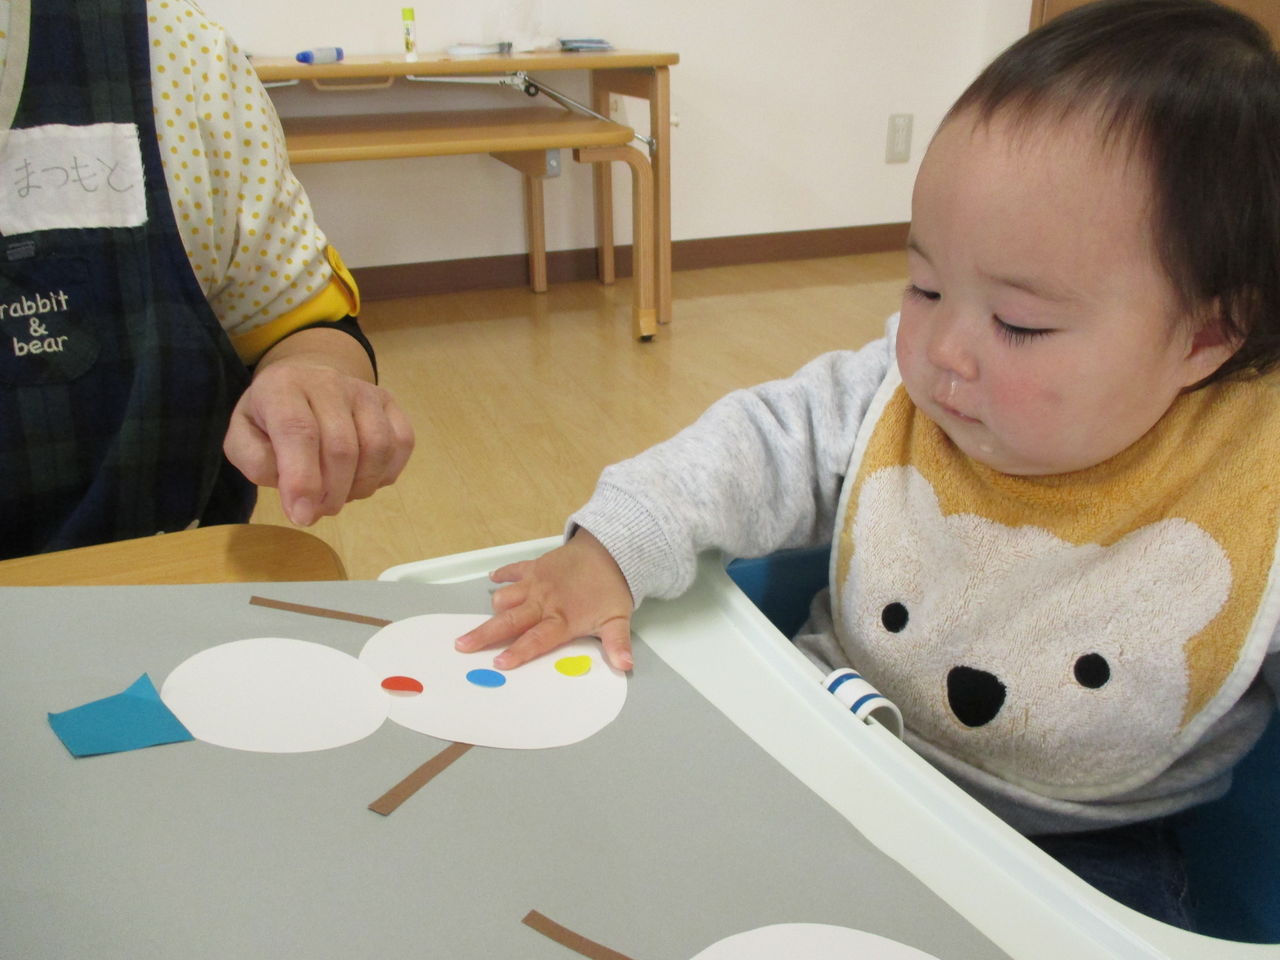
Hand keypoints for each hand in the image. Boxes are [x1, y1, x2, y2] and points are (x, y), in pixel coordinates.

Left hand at [223, 332, 413, 524]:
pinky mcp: (389, 402)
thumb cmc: (270, 418)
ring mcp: (364, 390)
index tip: (301, 516)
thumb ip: (256, 462)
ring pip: (377, 447)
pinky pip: (401, 443)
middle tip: (316, 512)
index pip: (298, 431)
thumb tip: (294, 491)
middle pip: (342, 446)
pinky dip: (384, 474)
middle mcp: (328, 382)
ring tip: (338, 496)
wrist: (305, 383)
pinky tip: (362, 479)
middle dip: (331, 493)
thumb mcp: (244, 437)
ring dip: (360, 486)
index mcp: (282, 387)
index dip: (302, 478)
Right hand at [455, 529, 634, 671]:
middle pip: (508, 620)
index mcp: (562, 618)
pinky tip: (493, 580)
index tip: (498, 663)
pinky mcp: (535, 566)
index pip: (536, 640)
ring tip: (487, 619)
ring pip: (505, 596)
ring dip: (496, 607)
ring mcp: (536, 582)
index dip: (517, 652)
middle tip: (462, 645)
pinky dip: (502, 575)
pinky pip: (512, 570)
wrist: (612, 550)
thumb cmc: (612, 588)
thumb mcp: (618, 619)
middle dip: (484, 634)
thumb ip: (617, 645)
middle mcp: (544, 601)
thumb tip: (625, 666)